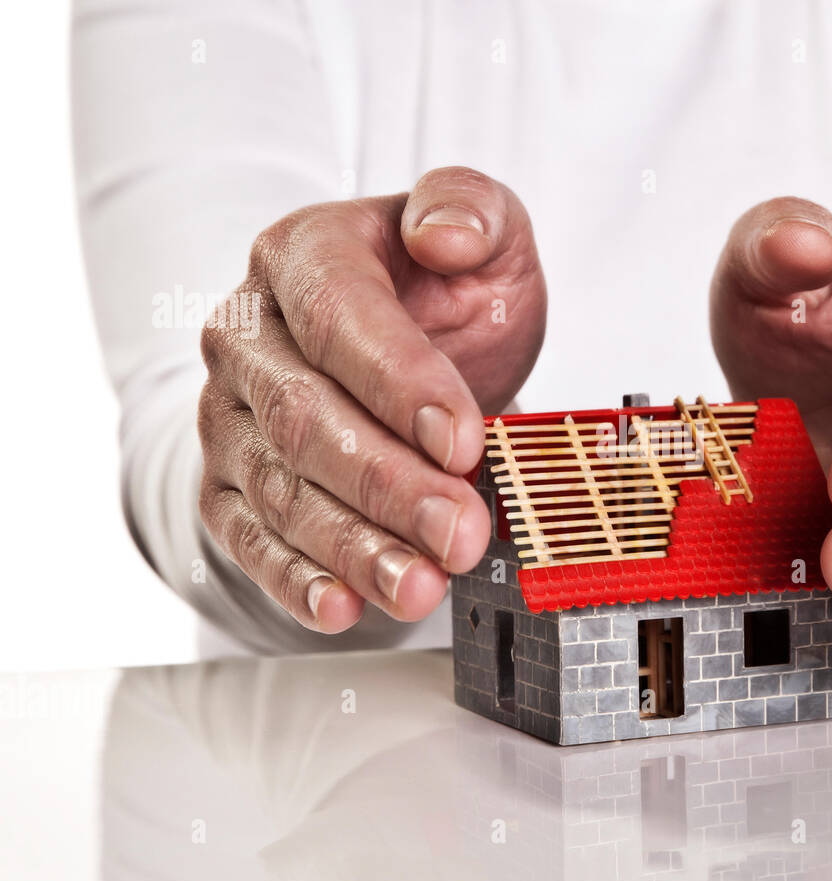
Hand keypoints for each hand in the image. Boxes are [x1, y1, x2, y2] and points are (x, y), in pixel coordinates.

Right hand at [198, 167, 545, 632]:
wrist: (412, 347)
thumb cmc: (448, 295)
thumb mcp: (488, 233)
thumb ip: (470, 209)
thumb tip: (444, 232)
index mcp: (304, 257)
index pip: (342, 320)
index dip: (402, 385)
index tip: (464, 442)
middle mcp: (248, 335)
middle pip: (307, 419)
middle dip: (389, 486)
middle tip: (460, 533)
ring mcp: (229, 414)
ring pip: (281, 490)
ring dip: (353, 547)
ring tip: (419, 586)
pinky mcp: (229, 481)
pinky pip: (250, 538)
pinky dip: (294, 580)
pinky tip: (341, 607)